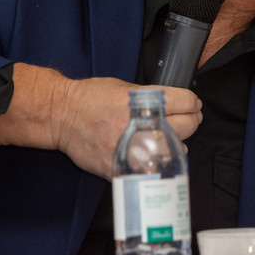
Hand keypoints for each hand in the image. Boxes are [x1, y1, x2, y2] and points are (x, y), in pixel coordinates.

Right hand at [0, 64, 201, 180]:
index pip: (185, 101)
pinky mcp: (121, 167)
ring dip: (179, 142)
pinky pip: (153, 167)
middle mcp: (139, 124)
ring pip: (174, 149)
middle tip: (191, 118)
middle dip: (193, 120)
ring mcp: (131, 148)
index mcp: (141, 101)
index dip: (193, 102)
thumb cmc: (91, 98)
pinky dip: (160, 161)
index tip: (193, 104)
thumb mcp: (125, 87)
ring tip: (174, 137)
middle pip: (187, 125)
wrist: (61, 115)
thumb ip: (151, 97)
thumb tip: (176, 105)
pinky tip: (158, 154)